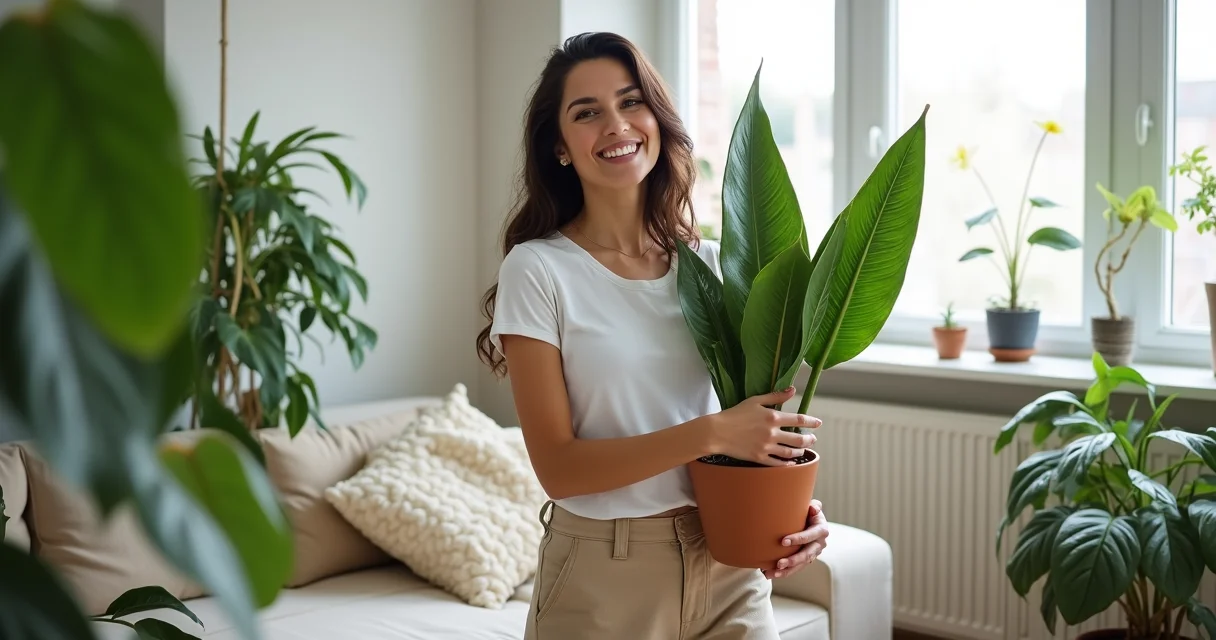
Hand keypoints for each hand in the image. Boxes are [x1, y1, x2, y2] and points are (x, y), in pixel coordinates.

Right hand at [704, 387, 821, 466]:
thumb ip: (775, 396)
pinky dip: (787, 464)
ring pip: (790, 452)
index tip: (818, 423)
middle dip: (809, 439)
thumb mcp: (755, 400)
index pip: (799, 420)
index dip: (811, 422)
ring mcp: (766, 447)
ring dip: (800, 451)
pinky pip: (778, 463)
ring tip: (803, 449)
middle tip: (813, 438)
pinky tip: (791, 462)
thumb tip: (792, 390)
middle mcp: (772, 433)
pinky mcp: (759, 458)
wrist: (717, 432)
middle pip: (798, 439)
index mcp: (772, 417)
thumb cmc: (735, 414)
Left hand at [764, 500, 827, 579]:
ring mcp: (813, 554)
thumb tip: (813, 508)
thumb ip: (814, 506)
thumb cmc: (808, 511)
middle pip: (806, 555)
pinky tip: (769, 573)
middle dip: (793, 560)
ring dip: (786, 571)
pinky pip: (795, 568)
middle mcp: (819, 544)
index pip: (809, 536)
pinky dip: (783, 572)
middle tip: (779, 564)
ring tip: (770, 573)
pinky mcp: (806, 560)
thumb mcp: (812, 507)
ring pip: (800, 565)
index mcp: (821, 530)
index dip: (798, 539)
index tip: (783, 541)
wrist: (810, 520)